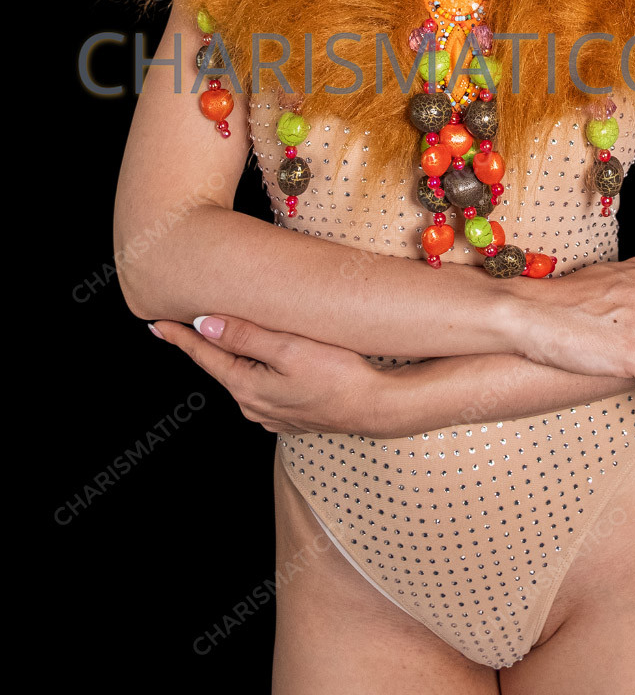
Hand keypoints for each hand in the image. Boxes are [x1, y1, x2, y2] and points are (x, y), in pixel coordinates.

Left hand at [149, 316, 385, 435]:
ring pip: (244, 376)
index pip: (205, 356)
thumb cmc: (339, 375)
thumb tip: (204, 324)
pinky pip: (264, 386)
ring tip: (227, 334)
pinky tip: (267, 358)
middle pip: (223, 365)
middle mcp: (254, 405)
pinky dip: (258, 368)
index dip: (180, 337)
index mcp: (247, 387)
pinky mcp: (291, 413)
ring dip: (236, 355)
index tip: (157, 324)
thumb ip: (245, 336)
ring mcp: (272, 413)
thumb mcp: (289, 349)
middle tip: (187, 321)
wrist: (378, 407)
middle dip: (207, 344)